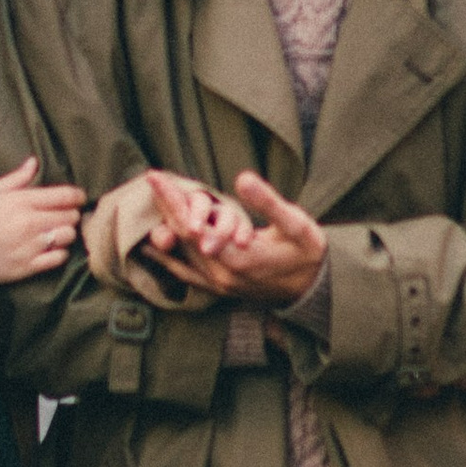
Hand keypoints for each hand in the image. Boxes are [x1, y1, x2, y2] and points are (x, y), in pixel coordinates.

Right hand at [0, 156, 85, 283]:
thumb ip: (16, 178)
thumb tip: (34, 162)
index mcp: (22, 201)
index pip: (65, 196)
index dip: (78, 196)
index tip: (79, 198)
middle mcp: (30, 223)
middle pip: (70, 216)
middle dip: (70, 214)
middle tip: (64, 215)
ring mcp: (30, 246)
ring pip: (67, 237)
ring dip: (66, 234)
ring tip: (56, 232)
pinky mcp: (27, 267)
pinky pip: (58, 259)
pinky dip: (59, 253)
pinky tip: (50, 250)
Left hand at [142, 165, 324, 308]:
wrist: (315, 290)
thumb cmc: (307, 253)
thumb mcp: (296, 224)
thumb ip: (268, 202)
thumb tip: (242, 178)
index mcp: (237, 258)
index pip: (192, 226)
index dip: (172, 200)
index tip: (156, 176)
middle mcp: (222, 274)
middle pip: (181, 238)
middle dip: (165, 206)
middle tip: (151, 179)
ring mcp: (219, 285)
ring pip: (180, 254)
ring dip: (165, 226)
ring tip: (153, 200)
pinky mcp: (220, 289)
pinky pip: (185, 273)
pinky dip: (167, 257)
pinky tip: (153, 246)